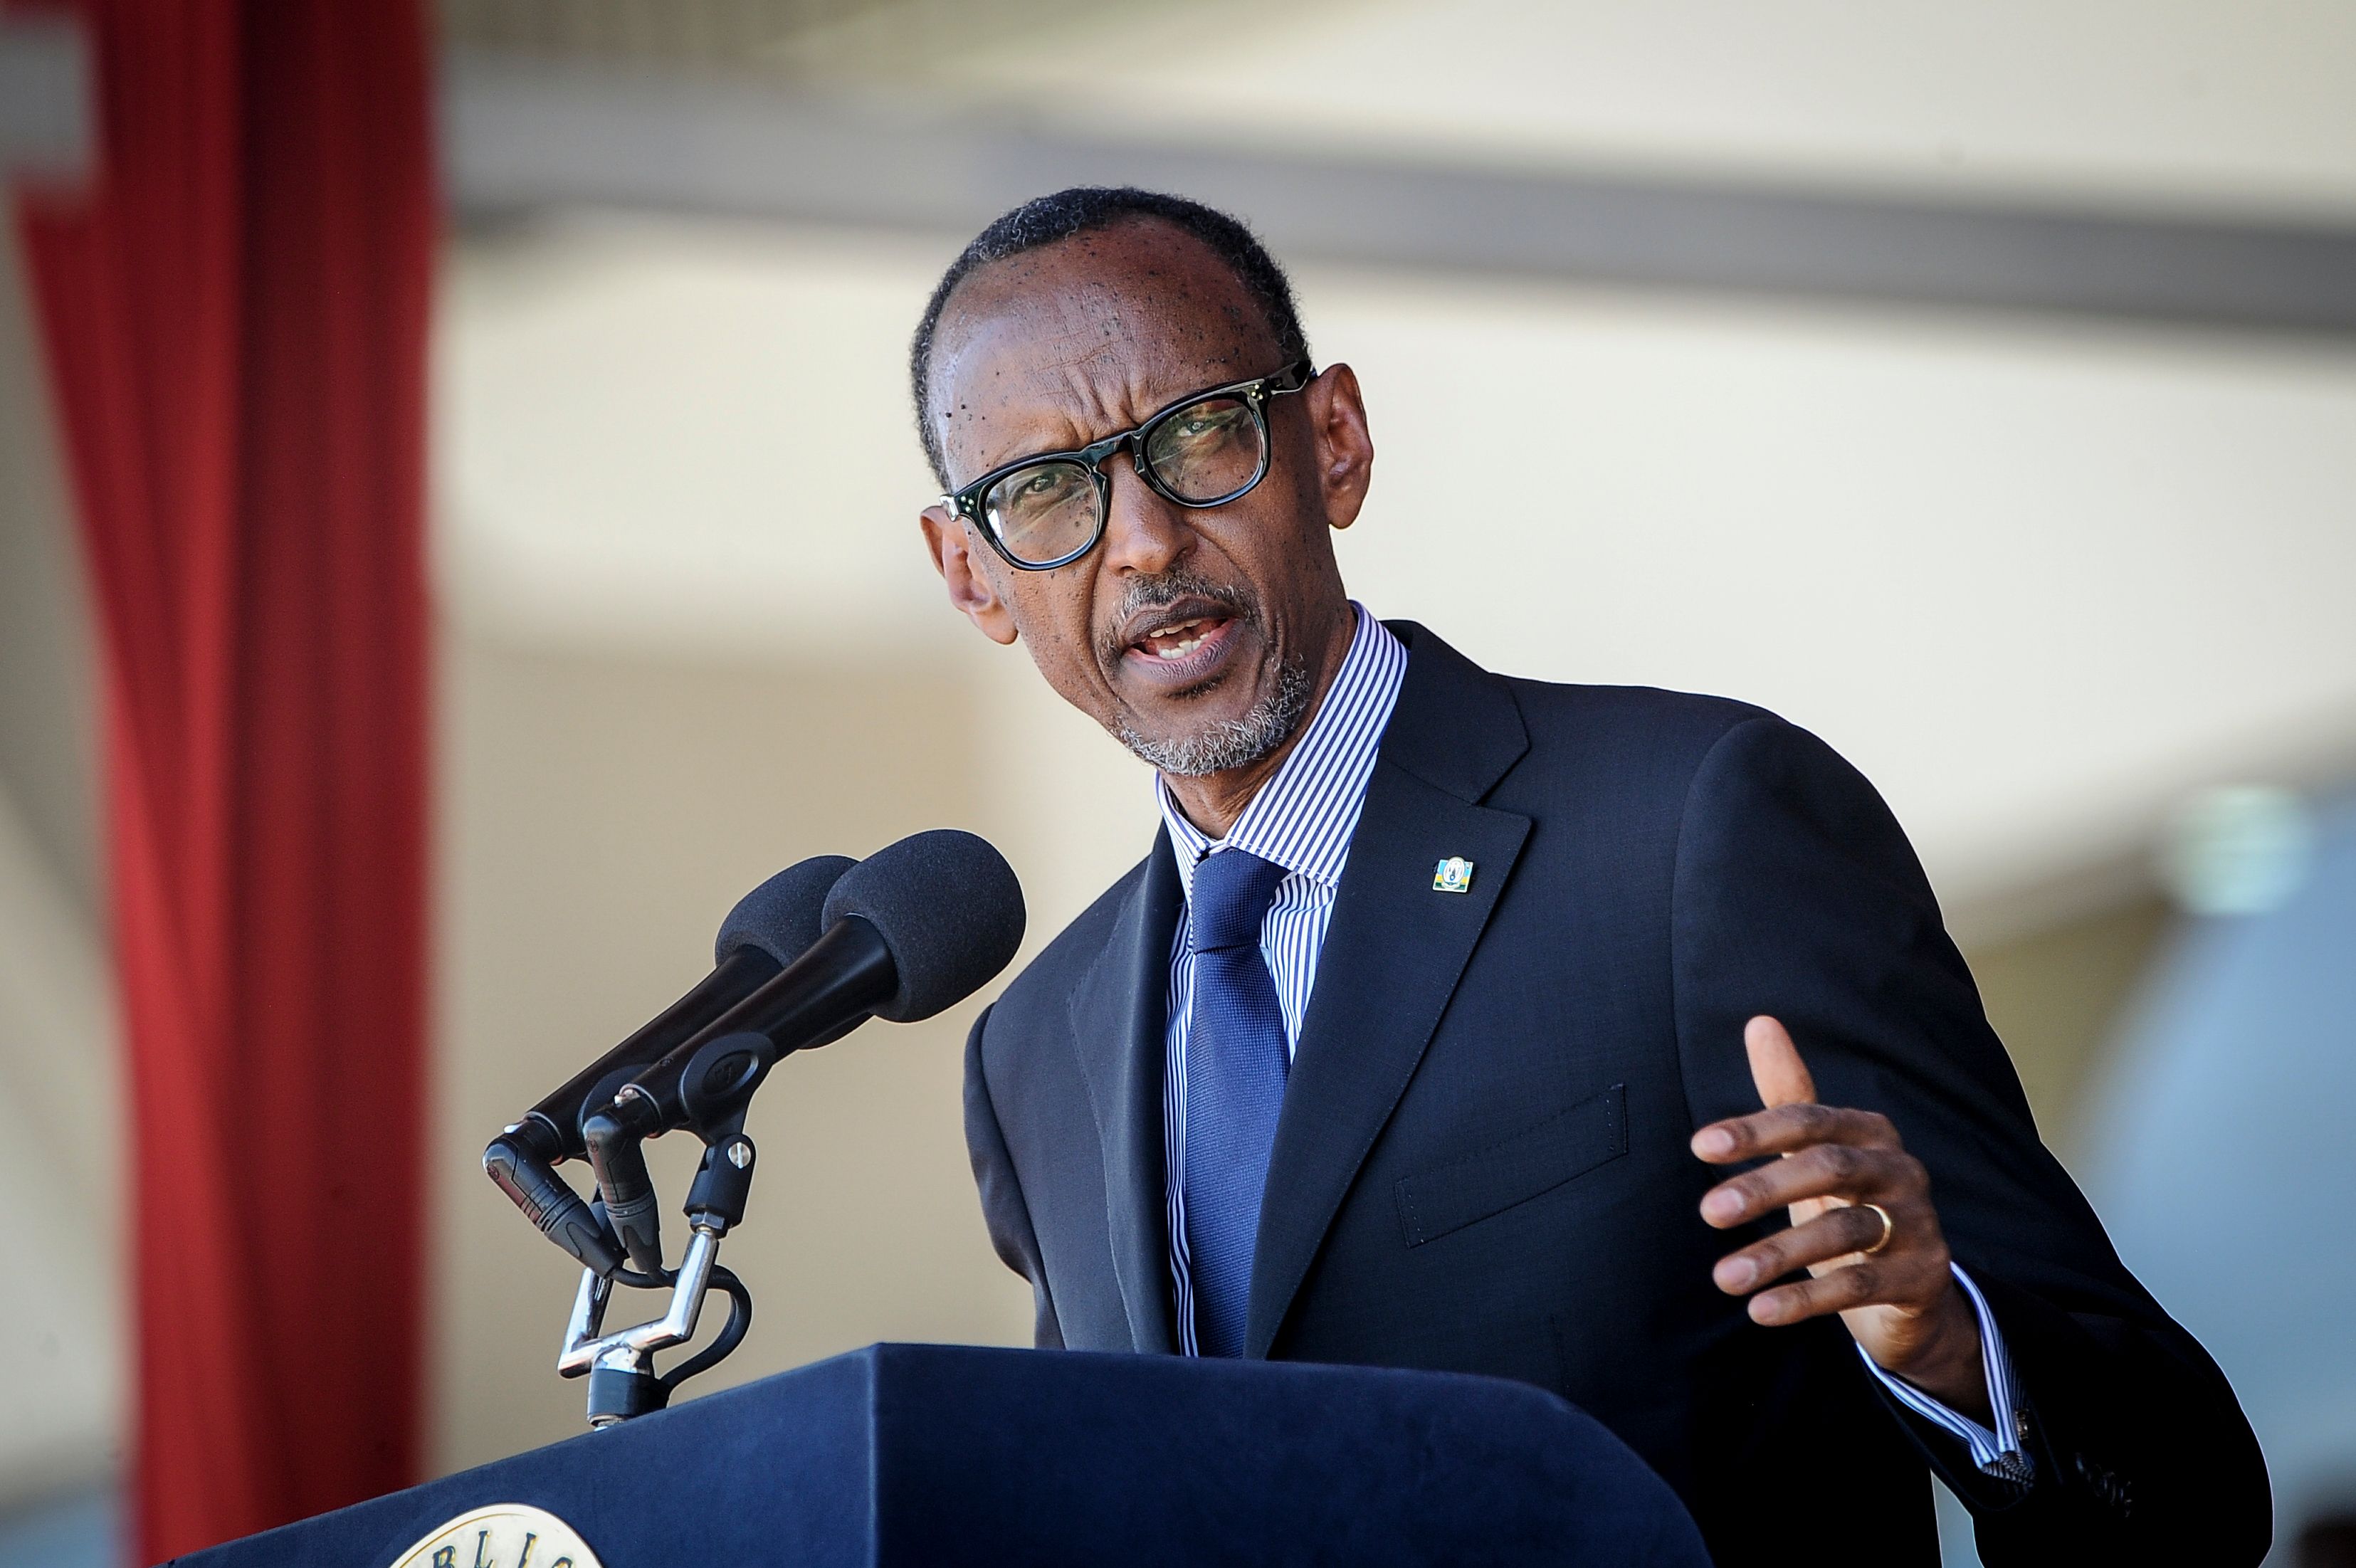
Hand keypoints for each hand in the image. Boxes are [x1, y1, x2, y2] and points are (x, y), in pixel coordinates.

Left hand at [1691, 1016, 1989, 1418]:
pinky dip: (1807, 1299)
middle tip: (1708, 1213)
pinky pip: (1861, 1285)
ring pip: (1844, 1231)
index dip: (1756, 1130)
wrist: (1910, 1293)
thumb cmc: (1848, 1208)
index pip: (1809, 1120)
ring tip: (1723, 1277)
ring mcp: (1918, 1223)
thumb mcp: (1815, 1154)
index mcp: (1869, 1132)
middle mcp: (1901, 1169)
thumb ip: (1787, 1094)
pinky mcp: (1924, 1276)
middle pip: (1830, 1168)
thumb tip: (1760, 1021)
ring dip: (1777, 1254)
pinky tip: (1760, 1311)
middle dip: (1766, 1188)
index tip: (1700, 1146)